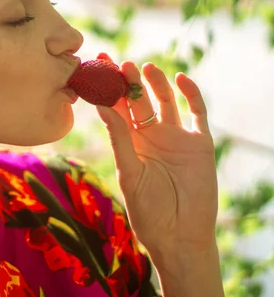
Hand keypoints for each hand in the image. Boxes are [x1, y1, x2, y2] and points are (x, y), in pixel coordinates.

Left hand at [94, 52, 217, 256]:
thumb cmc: (147, 210)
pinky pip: (196, 114)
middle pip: (138, 101)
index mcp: (129, 143)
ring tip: (144, 67)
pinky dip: (191, 95)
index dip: (107, 89)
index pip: (115, 109)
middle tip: (118, 62)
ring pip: (165, 102)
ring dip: (156, 84)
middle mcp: (150, 136)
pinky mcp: (199, 144)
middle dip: (128, 82)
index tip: (96, 68)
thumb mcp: (129, 172)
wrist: (180, 235)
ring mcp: (175, 138)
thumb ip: (119, 139)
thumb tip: (102, 106)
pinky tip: (181, 79)